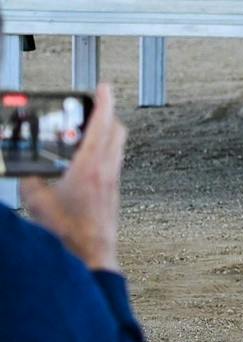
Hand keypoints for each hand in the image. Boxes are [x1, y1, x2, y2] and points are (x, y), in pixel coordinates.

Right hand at [20, 84, 125, 272]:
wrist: (90, 254)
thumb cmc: (69, 232)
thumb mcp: (37, 202)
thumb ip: (30, 180)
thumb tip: (26, 169)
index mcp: (91, 165)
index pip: (103, 122)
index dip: (104, 101)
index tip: (104, 87)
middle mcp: (107, 169)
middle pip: (116, 129)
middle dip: (106, 114)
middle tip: (94, 107)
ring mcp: (113, 180)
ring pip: (117, 145)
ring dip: (106, 132)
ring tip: (88, 130)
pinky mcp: (113, 191)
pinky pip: (113, 160)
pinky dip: (104, 150)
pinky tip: (88, 159)